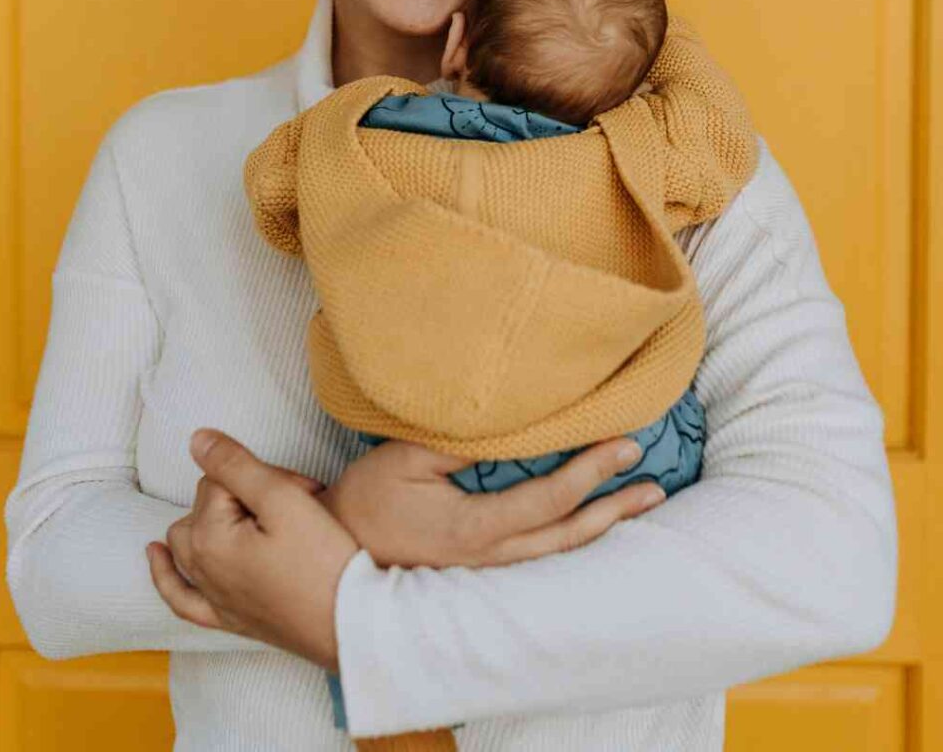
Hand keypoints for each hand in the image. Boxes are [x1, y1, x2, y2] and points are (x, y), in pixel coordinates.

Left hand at [145, 429, 357, 671]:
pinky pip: (182, 596)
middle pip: (206, 504)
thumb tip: (197, 439)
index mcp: (209, 537)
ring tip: (251, 510)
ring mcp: (212, 597)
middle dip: (244, 494)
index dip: (266, 474)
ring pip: (189, 539)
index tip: (303, 489)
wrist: (350, 621)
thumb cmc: (322, 559)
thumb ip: (236, 464)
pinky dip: (167, 573)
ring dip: (210, 519)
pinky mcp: (229, 618)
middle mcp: (200, 568)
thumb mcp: (284, 498)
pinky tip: (159, 555)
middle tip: (295, 502)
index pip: (224, 478)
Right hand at [317, 437, 664, 568]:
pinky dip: (574, 538)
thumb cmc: (368, 498)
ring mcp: (487, 571)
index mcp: (474, 527)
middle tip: (654, 484)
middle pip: (567, 536)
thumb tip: (511, 420)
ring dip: (603, 528)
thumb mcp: (405, 457)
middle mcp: (490, 558)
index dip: (590, 473)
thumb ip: (460, 442)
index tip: (624, 446)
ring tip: (639, 505)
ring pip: (559, 552)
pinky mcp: (481, 571)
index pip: (549, 500)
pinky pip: (540, 556)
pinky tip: (591, 525)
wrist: (336, 555)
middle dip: (615, 509)